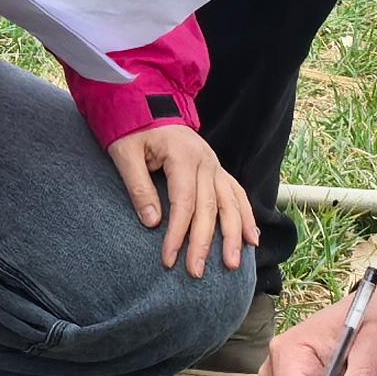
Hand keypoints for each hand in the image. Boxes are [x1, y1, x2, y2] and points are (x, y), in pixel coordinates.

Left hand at [105, 124, 256, 274]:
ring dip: (233, 235)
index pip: (184, 202)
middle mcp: (206, 161)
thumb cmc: (132, 129)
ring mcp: (215, 165)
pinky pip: (237, 194)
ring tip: (232, 264)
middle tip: (196, 272)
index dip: (177, 233)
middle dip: (204, 243)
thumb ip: (138, 187)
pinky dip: (246, 216)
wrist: (147, 103)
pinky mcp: (217, 170)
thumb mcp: (125, 154)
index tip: (168, 259)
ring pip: (230, 203)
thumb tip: (153, 223)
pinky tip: (251, 239)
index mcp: (183, 156)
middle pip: (210, 207)